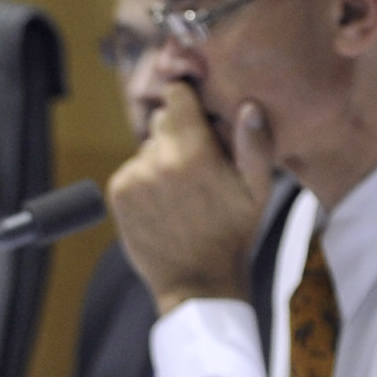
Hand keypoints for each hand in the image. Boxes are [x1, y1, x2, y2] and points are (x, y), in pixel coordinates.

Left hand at [106, 84, 272, 306]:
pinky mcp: (118, 191)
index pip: (177, 93)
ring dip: (162, 159)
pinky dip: (145, 179)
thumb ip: (256, 144)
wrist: (196, 283)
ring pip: (148, 147)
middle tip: (197, 166)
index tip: (197, 113)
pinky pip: (133, 169)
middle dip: (179, 133)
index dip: (188, 99)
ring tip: (182, 193)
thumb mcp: (258, 191)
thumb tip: (249, 106)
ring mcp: (135, 175)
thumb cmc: (233, 234)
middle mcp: (159, 159)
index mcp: (195, 152)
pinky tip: (164, 204)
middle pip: (163, 119)